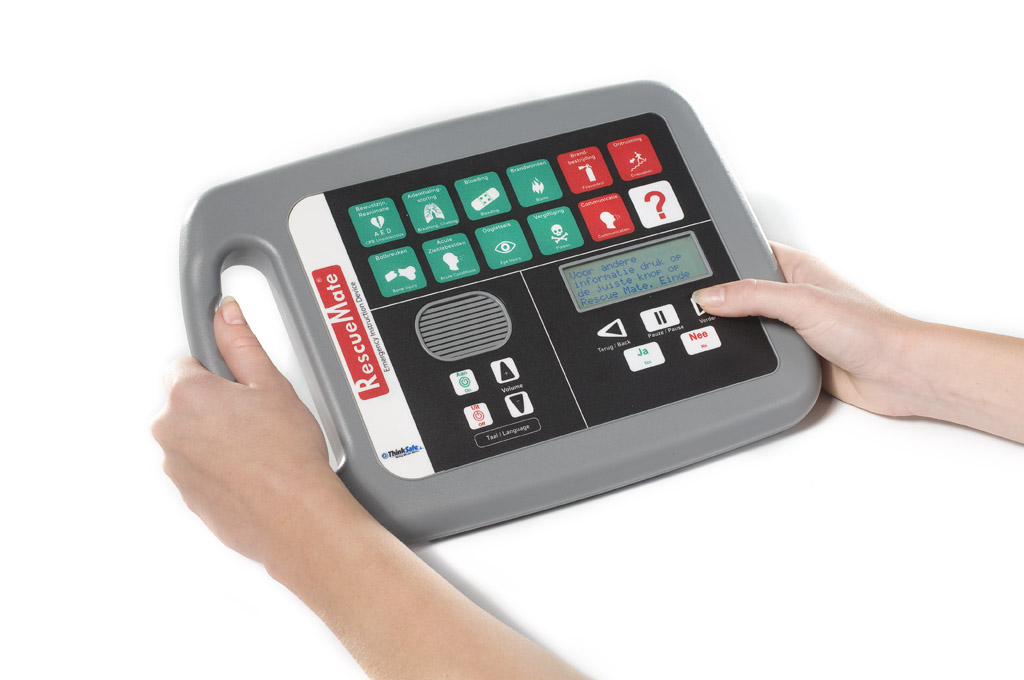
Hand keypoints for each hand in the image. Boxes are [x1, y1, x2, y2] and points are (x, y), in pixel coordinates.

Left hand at [152, 297, 358, 566]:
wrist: (295, 516)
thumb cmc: (287, 455)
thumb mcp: (272, 384)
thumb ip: (242, 343)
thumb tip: (226, 314)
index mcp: (186, 394)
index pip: (186, 363)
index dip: (218, 371)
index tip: (239, 383)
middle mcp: (169, 429)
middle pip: (187, 402)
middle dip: (217, 405)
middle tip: (259, 416)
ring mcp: (174, 466)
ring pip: (193, 437)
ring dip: (218, 438)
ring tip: (260, 447)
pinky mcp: (185, 495)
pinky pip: (199, 469)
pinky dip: (220, 467)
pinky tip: (253, 470)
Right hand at [692, 242, 1023, 442]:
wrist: (898, 376)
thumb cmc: (871, 331)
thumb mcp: (803, 304)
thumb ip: (753, 297)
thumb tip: (710, 295)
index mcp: (793, 267)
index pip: (742, 251)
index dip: (715, 257)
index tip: (686, 267)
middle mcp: (789, 295)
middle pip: (735, 293)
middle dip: (716, 301)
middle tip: (686, 306)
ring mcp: (788, 327)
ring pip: (743, 326)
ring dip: (730, 334)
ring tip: (701, 333)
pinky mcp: (790, 357)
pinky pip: (755, 355)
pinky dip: (744, 359)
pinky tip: (731, 359)